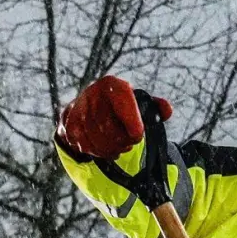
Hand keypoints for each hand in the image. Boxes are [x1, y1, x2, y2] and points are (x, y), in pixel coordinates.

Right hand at [57, 75, 172, 160]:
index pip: (123, 103)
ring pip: (97, 140)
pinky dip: (99, 152)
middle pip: (109, 128)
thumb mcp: (137, 102)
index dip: (132, 122)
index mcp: (112, 85)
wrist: (86, 107)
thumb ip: (155, 106)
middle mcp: (92, 94)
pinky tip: (106, 148)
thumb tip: (167, 110)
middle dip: (123, 141)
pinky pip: (86, 147)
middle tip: (130, 143)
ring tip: (120, 147)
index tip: (138, 136)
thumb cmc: (118, 106)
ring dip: (112, 148)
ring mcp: (78, 110)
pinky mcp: (70, 126)